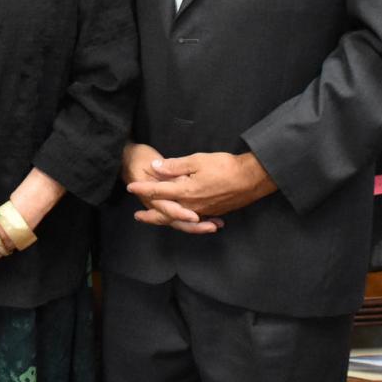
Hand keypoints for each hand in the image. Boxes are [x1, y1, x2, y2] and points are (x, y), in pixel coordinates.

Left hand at [126, 150, 275, 218]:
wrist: (251, 179)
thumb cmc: (225, 166)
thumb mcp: (197, 160)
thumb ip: (175, 165)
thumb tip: (156, 167)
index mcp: (185, 191)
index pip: (157, 191)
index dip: (143, 188)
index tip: (130, 187)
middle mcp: (191, 205)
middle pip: (165, 212)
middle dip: (150, 215)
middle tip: (137, 216)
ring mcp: (202, 211)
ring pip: (178, 218)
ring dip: (164, 219)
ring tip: (155, 219)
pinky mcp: (212, 212)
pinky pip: (193, 220)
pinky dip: (183, 221)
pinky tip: (181, 220)